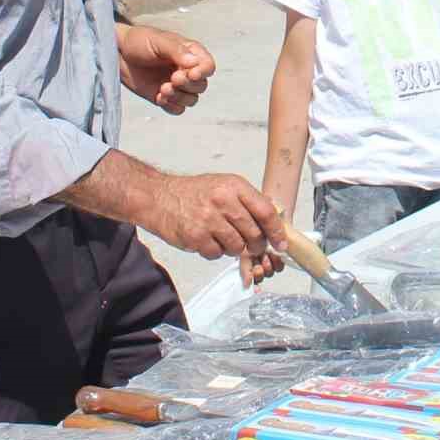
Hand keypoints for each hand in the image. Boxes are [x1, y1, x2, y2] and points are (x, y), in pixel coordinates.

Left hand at [118, 25, 214, 114]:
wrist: (117, 53)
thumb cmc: (138, 41)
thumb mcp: (157, 41)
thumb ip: (176, 51)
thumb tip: (194, 62)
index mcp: (190, 53)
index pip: (208, 66)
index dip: (203, 72)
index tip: (191, 74)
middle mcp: (186, 70)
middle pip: (201, 86)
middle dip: (188, 85)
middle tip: (172, 79)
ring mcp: (176, 85)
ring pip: (191, 99)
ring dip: (179, 97)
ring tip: (163, 89)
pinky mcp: (164, 97)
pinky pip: (177, 109)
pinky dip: (171, 105)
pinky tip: (159, 96)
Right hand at [144, 174, 287, 283]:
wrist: (158, 197)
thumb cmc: (193, 193)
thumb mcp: (223, 186)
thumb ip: (246, 201)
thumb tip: (273, 221)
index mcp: (234, 186)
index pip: (265, 211)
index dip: (276, 231)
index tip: (280, 244)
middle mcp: (223, 201)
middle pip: (254, 234)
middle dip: (256, 245)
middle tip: (250, 245)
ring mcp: (208, 219)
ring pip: (237, 247)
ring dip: (233, 248)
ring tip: (221, 237)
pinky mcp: (195, 236)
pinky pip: (217, 254)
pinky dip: (214, 252)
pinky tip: (206, 239)